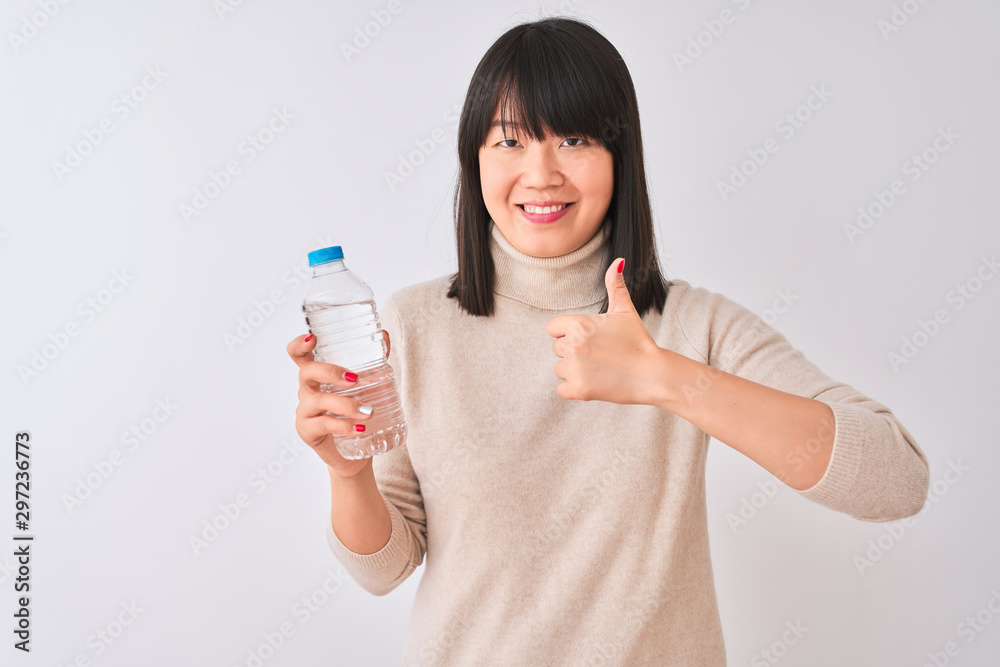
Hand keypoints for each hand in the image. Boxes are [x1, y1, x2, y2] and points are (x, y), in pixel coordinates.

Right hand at [286, 330, 390, 477]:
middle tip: (355, 379)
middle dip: (329, 372)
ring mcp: (305, 412)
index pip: (299, 356)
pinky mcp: (308, 432)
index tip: (312, 337)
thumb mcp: (365, 386)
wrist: (354, 453)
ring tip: (368, 412)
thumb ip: (374, 360)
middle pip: (306, 372)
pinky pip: (322, 425)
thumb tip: (385, 335)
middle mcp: (307, 391)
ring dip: (344, 404)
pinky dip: (342, 425)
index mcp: (317, 376)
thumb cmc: (355, 414)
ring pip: (317, 401)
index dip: (299, 345)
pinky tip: (359, 429)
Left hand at [545, 258, 661, 404]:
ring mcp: (575, 368)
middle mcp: (573, 344)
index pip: (552, 329)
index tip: (589, 340)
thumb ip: (615, 285)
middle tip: (599, 356)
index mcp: (578, 323)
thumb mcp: (625, 311)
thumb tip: (618, 261)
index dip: (568, 334)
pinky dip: (576, 390)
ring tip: (599, 370)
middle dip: (573, 354)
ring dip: (575, 372)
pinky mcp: (579, 390)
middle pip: (556, 349)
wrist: (653, 374)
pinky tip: (596, 384)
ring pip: (560, 370)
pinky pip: (562, 390)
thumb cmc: (638, 341)